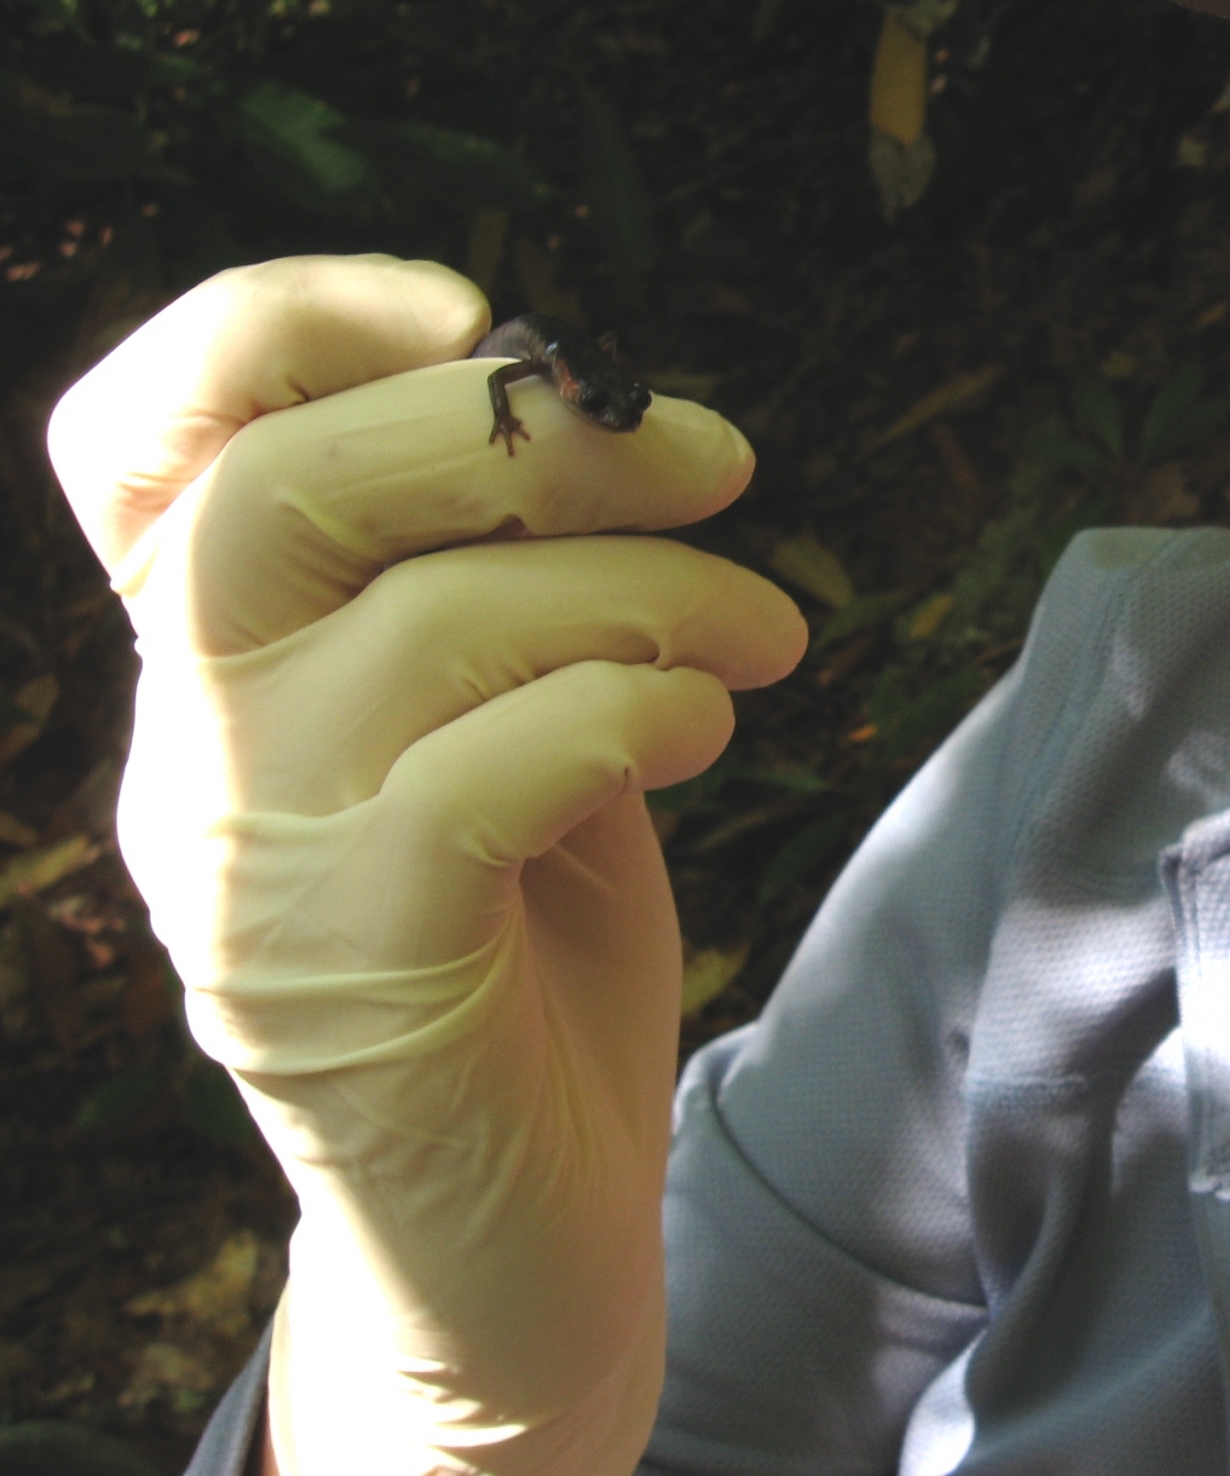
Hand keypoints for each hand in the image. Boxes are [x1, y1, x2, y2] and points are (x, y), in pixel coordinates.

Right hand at [48, 257, 805, 1474]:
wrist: (522, 1223)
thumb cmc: (531, 939)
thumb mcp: (509, 717)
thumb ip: (507, 583)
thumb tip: (612, 418)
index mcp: (214, 658)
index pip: (147, 430)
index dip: (294, 320)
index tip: (491, 316)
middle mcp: (190, 745)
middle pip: (279, 492)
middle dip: (522, 433)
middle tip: (718, 454)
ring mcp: (252, 865)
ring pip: (427, 626)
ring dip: (651, 592)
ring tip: (771, 632)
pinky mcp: (351, 973)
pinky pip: (478, 777)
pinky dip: (626, 713)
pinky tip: (711, 727)